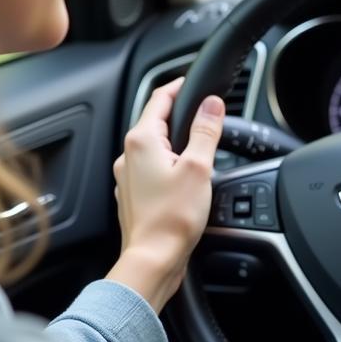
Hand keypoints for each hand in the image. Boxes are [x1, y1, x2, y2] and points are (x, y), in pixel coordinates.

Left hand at [107, 78, 224, 311]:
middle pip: (155, 122)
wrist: (152, 259)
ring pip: (153, 147)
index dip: (178, 87)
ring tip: (198, 148)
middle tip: (203, 115)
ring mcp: (128, 177)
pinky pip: (151, 169)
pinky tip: (183, 177)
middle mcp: (128, 156)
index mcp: (142, 141)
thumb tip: (212, 104)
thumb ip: (206, 131)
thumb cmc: (172, 219)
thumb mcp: (199, 168)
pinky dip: (168, 165)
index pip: (159, 99)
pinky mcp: (133, 195)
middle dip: (179, 116)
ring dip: (174, 142)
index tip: (192, 82)